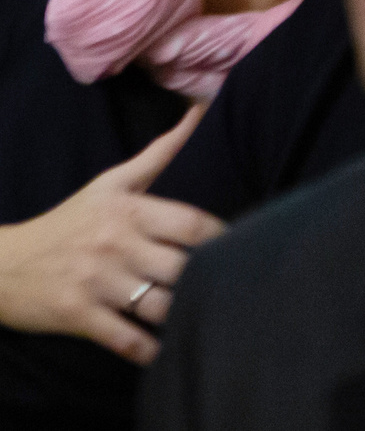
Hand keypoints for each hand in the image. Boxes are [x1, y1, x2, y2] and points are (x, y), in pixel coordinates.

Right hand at [0, 108, 223, 363]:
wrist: (2, 265)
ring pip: (160, 305)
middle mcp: (115, 245)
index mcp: (128, 211)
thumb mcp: (109, 184)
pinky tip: (171, 350)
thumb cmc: (67, 222)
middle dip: (209, 278)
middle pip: (183, 266)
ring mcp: (97, 282)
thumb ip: (159, 153)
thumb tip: (199, 111)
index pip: (191, 224)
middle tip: (235, 286)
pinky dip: (151, 350)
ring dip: (187, 314)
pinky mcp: (78, 316)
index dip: (223, 238)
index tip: (244, 247)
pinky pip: (126, 338)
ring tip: (212, 316)